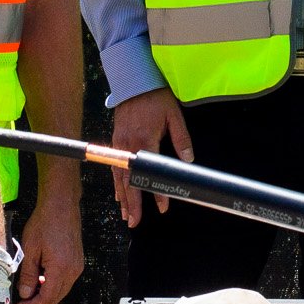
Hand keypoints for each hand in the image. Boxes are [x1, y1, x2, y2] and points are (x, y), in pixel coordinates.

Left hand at [14, 199, 83, 303]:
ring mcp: (77, 266)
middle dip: (39, 300)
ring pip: (62, 290)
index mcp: (60, 268)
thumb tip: (25, 294)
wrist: (61, 205)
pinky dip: (54, 283)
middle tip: (23, 294)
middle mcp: (73, 270)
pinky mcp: (78, 261)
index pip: (46, 298)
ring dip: (47, 291)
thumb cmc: (44, 223)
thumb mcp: (30, 249)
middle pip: (56, 298)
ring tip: (31, 281)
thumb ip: (28, 274)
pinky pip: (67, 280)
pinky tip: (42, 273)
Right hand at [110, 87, 192, 225]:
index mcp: (145, 140)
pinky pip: (115, 167)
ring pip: (119, 176)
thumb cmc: (156, 98)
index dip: (156, 191)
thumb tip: (188, 160)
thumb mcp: (174, 115)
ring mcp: (119, 144)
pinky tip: (119, 194)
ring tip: (126, 215)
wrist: (134, 81)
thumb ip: (181, 138)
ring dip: (123, 197)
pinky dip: (116, 183)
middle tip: (135, 222)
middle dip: (132, 203)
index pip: (150, 173)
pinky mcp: (115, 140)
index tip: (162, 207)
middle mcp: (128, 146)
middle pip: (128, 181)